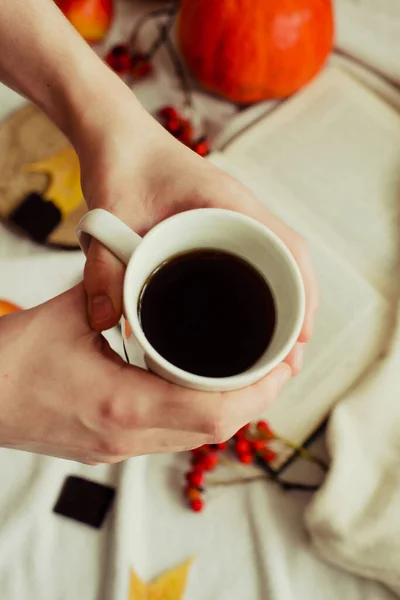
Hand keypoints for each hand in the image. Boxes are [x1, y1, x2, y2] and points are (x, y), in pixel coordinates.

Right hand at [0, 285, 290, 462]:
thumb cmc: (8, 361)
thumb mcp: (67, 315)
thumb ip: (114, 288)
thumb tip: (144, 258)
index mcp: (120, 405)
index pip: (215, 412)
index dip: (260, 392)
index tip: (283, 364)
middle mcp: (125, 438)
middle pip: (215, 432)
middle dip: (256, 400)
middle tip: (277, 364)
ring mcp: (116, 450)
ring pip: (196, 438)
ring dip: (230, 409)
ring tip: (250, 373)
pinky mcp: (108, 449)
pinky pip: (170, 437)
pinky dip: (197, 414)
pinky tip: (202, 387)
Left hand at [76, 98, 317, 373]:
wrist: (115, 136)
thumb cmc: (121, 164)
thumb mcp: (110, 216)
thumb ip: (103, 268)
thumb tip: (105, 321)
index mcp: (229, 203)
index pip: (289, 249)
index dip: (304, 295)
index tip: (301, 338)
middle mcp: (240, 210)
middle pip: (290, 262)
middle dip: (298, 310)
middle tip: (288, 361)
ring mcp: (233, 217)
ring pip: (275, 262)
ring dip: (283, 302)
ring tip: (275, 350)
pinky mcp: (218, 224)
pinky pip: (253, 258)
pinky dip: (261, 288)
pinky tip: (248, 318)